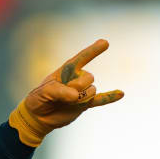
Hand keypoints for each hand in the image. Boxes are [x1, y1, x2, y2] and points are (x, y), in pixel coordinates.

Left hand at [9, 39, 123, 146]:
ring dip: (80, 99)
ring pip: (92, 91)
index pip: (82, 57)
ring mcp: (82, 91)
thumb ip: (59, 91)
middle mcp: (77, 78)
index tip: (105, 42)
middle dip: (77, 87)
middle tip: (61, 96)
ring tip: (65, 103)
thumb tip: (77, 96)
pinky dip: (110, 97)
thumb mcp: (43, 92)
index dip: (93, 50)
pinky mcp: (85, 104)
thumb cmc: (38, 99)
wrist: (39, 116)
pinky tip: (121, 93)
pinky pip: (100, 100)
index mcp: (66, 70)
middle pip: (89, 78)